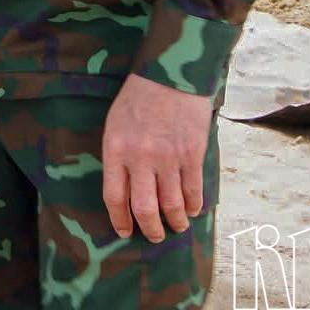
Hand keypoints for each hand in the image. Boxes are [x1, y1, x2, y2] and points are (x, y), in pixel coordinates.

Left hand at [101, 74, 212, 243]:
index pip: (115, 197)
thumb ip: (118, 157)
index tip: (125, 231)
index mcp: (116, 149)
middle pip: (145, 208)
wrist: (171, 73)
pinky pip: (193, 190)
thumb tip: (125, 191)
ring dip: (175, 221)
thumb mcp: (115, 124)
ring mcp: (169, 157)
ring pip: (172, 204)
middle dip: (150, 229)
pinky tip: (192, 210)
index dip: (120, 220)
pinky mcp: (192, 154)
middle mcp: (141, 157)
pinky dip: (193, 206)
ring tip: (176, 226)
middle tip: (155, 236)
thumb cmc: (138, 98)